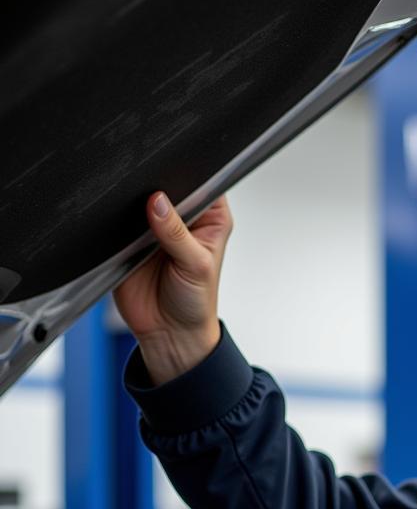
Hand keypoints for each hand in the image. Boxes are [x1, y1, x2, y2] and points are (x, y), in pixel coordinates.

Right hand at [114, 192, 232, 385]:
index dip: (188, 175)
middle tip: (151, 205)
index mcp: (209, 218)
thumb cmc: (196, 303)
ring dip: (133, 204)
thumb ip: (177, 233)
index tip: (175, 182)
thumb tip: (158, 201)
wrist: (168, 332)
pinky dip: (116, 220)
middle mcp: (182, 217)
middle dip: (157, 188)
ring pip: (138, 197)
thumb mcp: (196, 266)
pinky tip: (122, 230)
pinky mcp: (128, 237)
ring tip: (140, 228)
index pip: (201, 180)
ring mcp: (153, 225)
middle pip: (167, 184)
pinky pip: (117, 219)